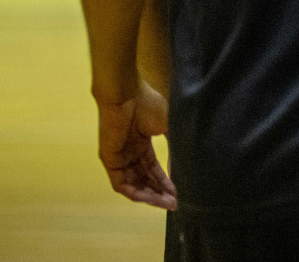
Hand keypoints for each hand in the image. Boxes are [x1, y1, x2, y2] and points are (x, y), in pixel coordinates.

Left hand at [96, 82, 175, 209]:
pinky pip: (121, 184)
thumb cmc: (147, 104)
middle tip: (176, 203)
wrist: (126, 95)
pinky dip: (136, 192)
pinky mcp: (109, 161)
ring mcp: (119, 158)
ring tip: (167, 203)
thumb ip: (175, 145)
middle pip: (145, 179)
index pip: (153, 168)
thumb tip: (188, 162)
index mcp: (141, 143)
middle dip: (160, 192)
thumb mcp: (168, 125)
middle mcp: (129, 153)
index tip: (180, 192)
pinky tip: (150, 198)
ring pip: (134, 184)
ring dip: (150, 196)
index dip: (166, 181)